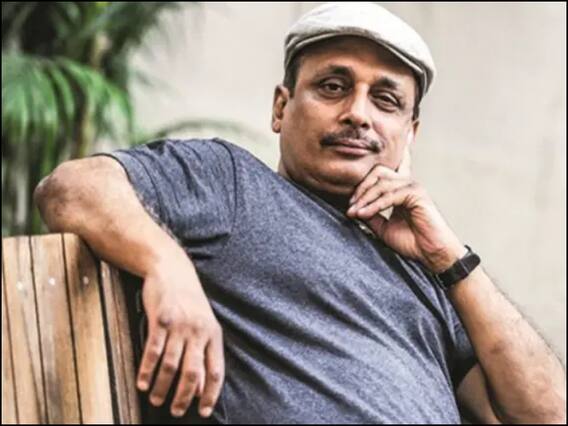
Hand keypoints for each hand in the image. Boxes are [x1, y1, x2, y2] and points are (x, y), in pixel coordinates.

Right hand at [137, 256, 223, 417]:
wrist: (172, 271)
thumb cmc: (189, 302)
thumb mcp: (204, 325)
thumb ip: (204, 355)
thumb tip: (203, 388)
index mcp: (213, 334)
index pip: (215, 371)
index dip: (211, 395)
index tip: (204, 411)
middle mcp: (199, 331)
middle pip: (193, 373)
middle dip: (184, 397)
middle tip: (176, 411)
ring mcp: (179, 326)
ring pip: (171, 366)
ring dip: (162, 387)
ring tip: (156, 399)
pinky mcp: (160, 320)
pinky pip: (153, 351)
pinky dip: (146, 371)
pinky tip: (143, 383)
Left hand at [346, 145, 466, 272]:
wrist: (430, 254)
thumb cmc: (412, 242)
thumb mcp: (383, 227)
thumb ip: (370, 216)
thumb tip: (352, 209)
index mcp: (399, 190)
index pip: (380, 174)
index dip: (362, 184)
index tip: (349, 203)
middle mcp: (406, 184)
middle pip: (378, 172)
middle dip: (361, 188)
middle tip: (351, 206)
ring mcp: (412, 187)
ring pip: (381, 183)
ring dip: (365, 198)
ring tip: (354, 212)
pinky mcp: (416, 194)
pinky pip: (390, 195)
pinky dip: (374, 205)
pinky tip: (364, 214)